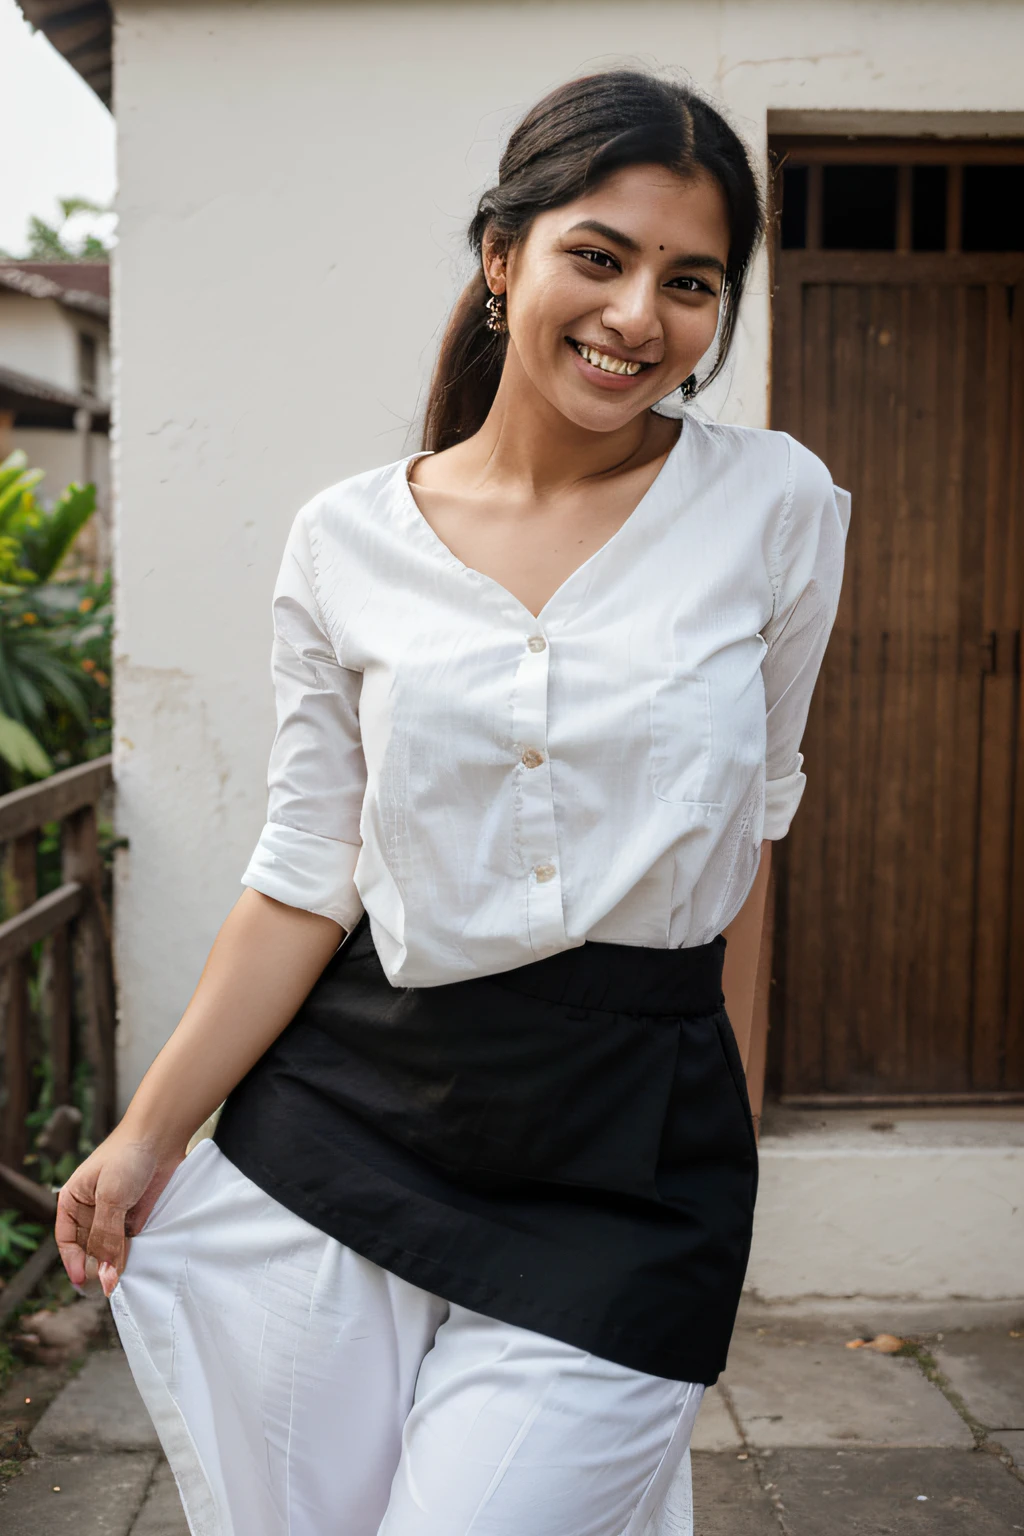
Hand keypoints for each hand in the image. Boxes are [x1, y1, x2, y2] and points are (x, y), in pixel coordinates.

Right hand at [55, 1129, 182, 1297]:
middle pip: (89, 1247)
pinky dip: (133, 1253)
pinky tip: (137, 1264)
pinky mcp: (136, 1214)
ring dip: (115, 1262)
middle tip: (107, 1284)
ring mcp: (115, 1213)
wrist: (160, 1136)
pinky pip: (131, 1241)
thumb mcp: (111, 1198)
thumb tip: (104, 1273)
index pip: (67, 1239)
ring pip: (110, 1247)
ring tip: (121, 1278)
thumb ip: (106, 1236)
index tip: (83, 1280)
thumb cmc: (127, 1156)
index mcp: (73, 1201)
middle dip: (97, 1265)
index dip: (73, 1261)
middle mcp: (91, 1209)